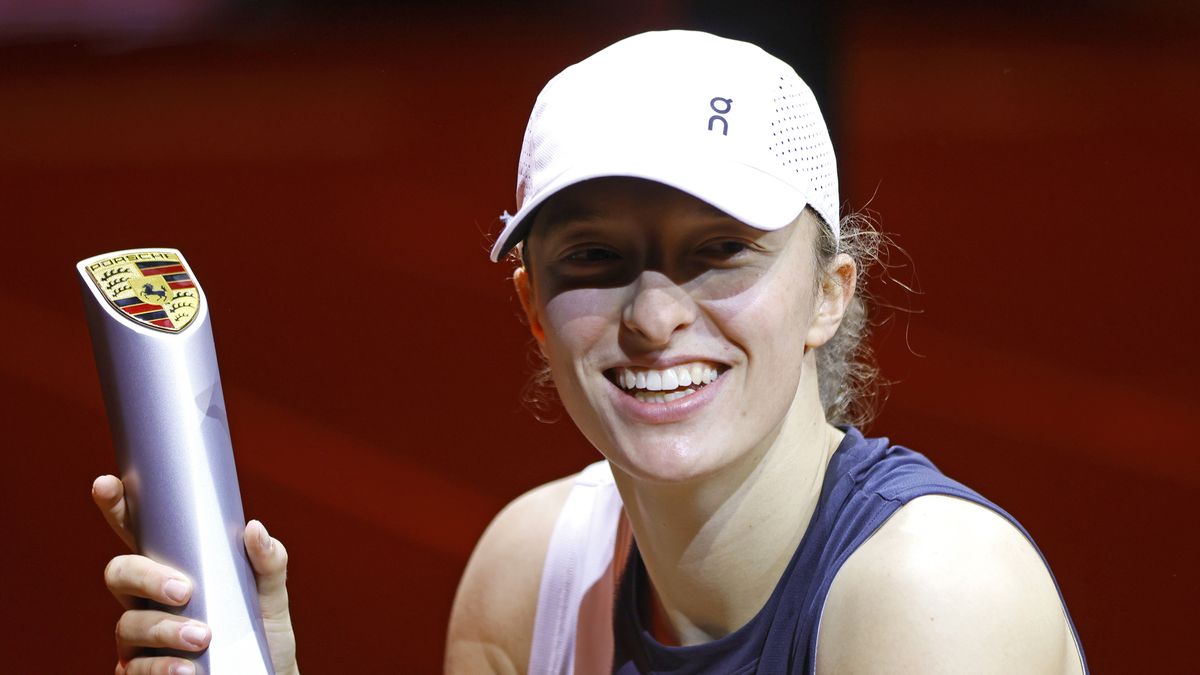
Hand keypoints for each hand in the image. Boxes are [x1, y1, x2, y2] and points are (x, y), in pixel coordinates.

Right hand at [93, 475, 299, 674]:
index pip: (137, 533)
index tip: (108, 483)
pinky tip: (187, 670)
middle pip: (119, 573)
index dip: (117, 507)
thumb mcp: (270, 596)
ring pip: (128, 624)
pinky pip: (134, 668)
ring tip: (203, 637)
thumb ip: (268, 563)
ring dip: (163, 629)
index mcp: (174, 568)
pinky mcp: (140, 671)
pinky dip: (160, 667)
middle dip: (145, 576)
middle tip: (183, 590)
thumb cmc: (260, 632)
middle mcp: (147, 599)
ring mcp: (140, 638)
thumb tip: (254, 527)